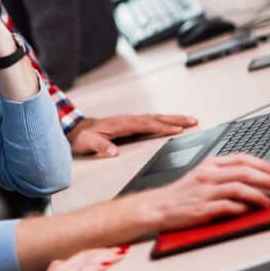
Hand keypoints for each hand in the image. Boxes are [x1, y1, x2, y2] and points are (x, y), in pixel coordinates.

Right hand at [17, 246, 126, 270]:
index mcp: (55, 268)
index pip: (80, 255)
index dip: (96, 252)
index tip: (108, 252)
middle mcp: (59, 270)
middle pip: (86, 255)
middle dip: (104, 251)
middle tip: (120, 250)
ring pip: (88, 261)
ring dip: (106, 257)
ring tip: (120, 255)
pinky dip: (98, 269)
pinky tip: (108, 266)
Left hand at [68, 114, 197, 156]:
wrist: (75, 129)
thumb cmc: (82, 136)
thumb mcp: (88, 142)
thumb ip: (100, 146)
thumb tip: (113, 152)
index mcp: (122, 123)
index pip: (147, 125)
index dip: (163, 127)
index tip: (178, 130)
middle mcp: (129, 120)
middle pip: (156, 118)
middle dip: (175, 120)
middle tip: (193, 120)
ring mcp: (130, 121)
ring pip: (156, 118)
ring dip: (173, 119)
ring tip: (189, 120)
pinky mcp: (130, 124)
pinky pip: (152, 121)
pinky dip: (164, 122)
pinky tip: (171, 124)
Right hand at [142, 154, 269, 230]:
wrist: (159, 206)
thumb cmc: (182, 193)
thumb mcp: (201, 175)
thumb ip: (223, 174)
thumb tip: (252, 178)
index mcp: (209, 164)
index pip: (241, 159)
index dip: (262, 164)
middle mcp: (208, 175)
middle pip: (244, 172)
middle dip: (267, 179)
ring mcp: (205, 192)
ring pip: (239, 188)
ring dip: (259, 194)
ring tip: (269, 200)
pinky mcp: (203, 208)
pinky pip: (228, 206)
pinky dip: (242, 208)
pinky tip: (249, 210)